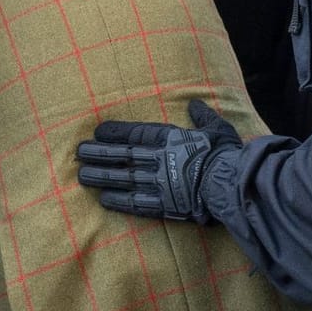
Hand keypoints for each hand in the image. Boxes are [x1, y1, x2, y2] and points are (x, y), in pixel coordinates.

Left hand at [76, 100, 241, 221]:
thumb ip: (203, 117)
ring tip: (82, 176)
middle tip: (79, 153)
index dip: (114, 133)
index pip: (136, 134)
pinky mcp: (165, 205)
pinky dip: (119, 202)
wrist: (232, 184)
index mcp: (172, 140)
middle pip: (123, 156)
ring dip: (102, 177)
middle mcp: (160, 160)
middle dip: (99, 154)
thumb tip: (196, 104)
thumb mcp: (218, 128)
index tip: (97, 132)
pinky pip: (136, 204)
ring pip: (124, 179)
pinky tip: (103, 200)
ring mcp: (160, 184)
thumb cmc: (227, 155)